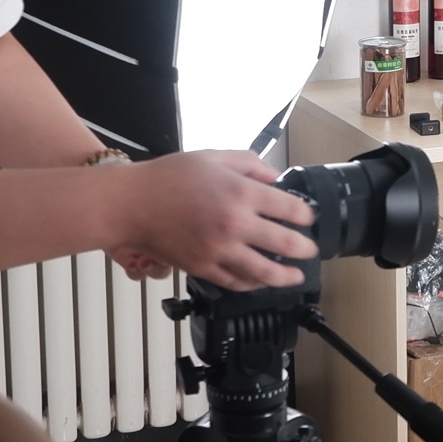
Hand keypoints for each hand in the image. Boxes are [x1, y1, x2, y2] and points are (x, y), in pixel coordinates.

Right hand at [106, 150, 316, 290]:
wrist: (131, 203)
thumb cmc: (168, 177)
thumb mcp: (213, 157)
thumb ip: (249, 164)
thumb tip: (274, 178)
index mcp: (241, 193)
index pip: (290, 209)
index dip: (305, 215)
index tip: (308, 218)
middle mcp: (235, 224)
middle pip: (285, 243)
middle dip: (304, 249)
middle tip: (311, 250)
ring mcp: (220, 250)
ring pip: (264, 272)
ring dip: (286, 276)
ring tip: (296, 277)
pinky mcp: (203, 268)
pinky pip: (236, 282)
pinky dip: (252, 284)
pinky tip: (260, 282)